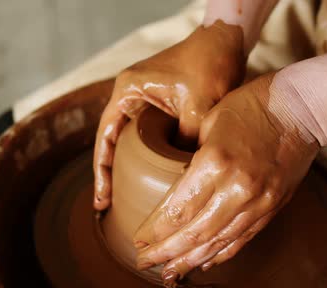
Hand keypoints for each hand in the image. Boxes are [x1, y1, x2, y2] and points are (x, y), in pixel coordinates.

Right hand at [93, 21, 245, 209]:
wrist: (226, 41)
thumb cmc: (209, 63)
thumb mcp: (199, 104)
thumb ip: (187, 138)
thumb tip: (185, 177)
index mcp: (128, 92)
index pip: (105, 137)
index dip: (101, 171)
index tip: (101, 199)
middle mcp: (132, 99)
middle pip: (112, 144)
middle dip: (109, 176)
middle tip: (107, 208)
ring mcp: (146, 105)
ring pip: (130, 145)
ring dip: (126, 172)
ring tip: (123, 204)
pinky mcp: (162, 111)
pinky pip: (149, 141)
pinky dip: (148, 162)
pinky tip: (154, 184)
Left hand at [132, 74, 319, 287]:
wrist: (302, 108)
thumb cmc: (251, 104)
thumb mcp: (209, 122)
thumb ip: (192, 159)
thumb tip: (175, 189)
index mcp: (214, 162)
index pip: (176, 210)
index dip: (154, 231)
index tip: (138, 240)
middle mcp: (236, 188)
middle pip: (193, 234)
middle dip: (165, 252)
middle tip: (144, 262)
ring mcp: (258, 202)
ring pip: (217, 243)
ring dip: (190, 261)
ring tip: (169, 273)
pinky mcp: (272, 207)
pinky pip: (242, 238)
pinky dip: (221, 254)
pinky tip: (204, 262)